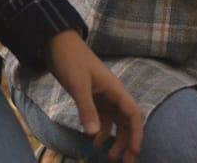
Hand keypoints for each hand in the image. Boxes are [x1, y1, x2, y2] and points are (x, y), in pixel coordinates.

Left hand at [45, 29, 141, 162]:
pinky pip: (104, 118)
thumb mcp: (79, 86)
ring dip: (116, 138)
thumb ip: (87, 110)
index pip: (133, 114)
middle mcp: (113, 94)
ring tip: (110, 157)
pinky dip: (102, 132)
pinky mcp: (93, 97)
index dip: (137, 133)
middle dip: (129, 141)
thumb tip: (95, 136)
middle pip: (128, 120)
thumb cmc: (72, 61)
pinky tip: (93, 142)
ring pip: (117, 121)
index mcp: (115, 89)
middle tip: (125, 162)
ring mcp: (104, 96)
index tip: (134, 153)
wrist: (59, 45)